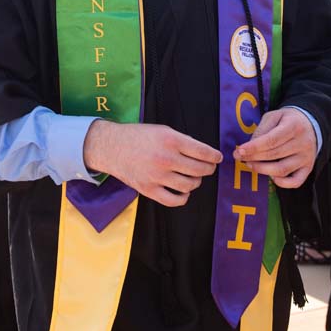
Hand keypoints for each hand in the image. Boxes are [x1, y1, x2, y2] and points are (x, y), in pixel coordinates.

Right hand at [83, 120, 221, 207]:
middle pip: (200, 170)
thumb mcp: (163, 130)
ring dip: (196, 181)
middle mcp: (165, 158)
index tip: (218, 158)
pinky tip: (183, 190)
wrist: (112, 147)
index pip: (203, 152)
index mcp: (171, 140)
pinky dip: (183, 197)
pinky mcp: (149, 190)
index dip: (214, 156)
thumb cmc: (139, 136)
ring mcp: (157, 176)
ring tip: (194, 177)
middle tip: (208, 167)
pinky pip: (174, 200)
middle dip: (208, 168)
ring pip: (190, 185)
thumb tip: (204, 154)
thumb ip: (183, 141)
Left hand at [234, 108, 317, 188]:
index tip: (239, 152)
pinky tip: (271, 176)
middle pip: (274, 155)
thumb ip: (261, 130)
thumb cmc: (288, 120)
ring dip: (262, 170)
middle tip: (240, 157)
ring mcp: (306, 157)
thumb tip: (249, 147)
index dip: (253, 148)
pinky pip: (296, 181)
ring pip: (282, 170)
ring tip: (251, 164)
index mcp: (293, 126)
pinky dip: (282, 183)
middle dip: (253, 158)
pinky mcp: (308, 168)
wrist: (311, 124)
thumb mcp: (274, 116)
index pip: (271, 140)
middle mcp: (302, 143)